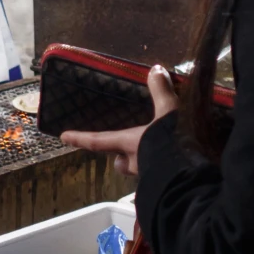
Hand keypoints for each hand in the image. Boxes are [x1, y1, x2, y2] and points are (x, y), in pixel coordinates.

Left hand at [60, 66, 177, 178]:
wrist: (190, 176)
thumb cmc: (171, 142)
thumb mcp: (168, 113)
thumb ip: (161, 93)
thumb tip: (155, 70)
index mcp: (128, 144)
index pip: (98, 141)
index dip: (80, 138)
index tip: (64, 137)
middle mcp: (135, 162)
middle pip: (120, 162)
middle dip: (119, 158)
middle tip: (120, 154)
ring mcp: (150, 176)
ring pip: (139, 170)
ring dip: (143, 163)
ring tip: (155, 153)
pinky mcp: (165, 183)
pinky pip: (158, 175)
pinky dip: (163, 169)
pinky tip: (174, 163)